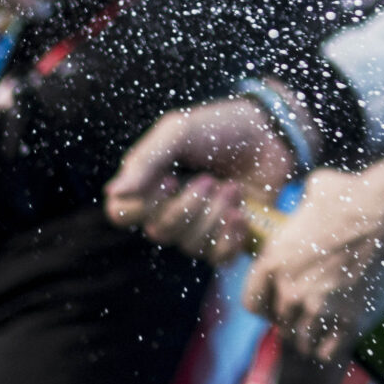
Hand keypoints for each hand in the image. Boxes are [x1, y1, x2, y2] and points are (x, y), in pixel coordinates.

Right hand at [102, 96, 296, 261]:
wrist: (271, 131)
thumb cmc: (221, 126)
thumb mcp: (181, 130)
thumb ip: (148, 159)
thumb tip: (112, 192)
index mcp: (150, 183)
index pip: (122, 214)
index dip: (142, 207)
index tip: (169, 180)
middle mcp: (169, 209)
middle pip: (159, 232)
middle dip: (189, 206)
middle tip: (211, 179)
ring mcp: (199, 225)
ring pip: (191, 245)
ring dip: (215, 216)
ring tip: (233, 189)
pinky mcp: (228, 236)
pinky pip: (219, 257)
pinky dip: (230, 238)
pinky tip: (242, 214)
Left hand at [243, 158, 383, 363]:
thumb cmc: (353, 194)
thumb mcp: (316, 189)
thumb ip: (302, 206)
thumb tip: (308, 202)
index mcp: (274, 261)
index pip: (253, 303)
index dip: (267, 302)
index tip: (280, 300)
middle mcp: (290, 290)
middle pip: (280, 323)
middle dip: (293, 316)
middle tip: (313, 305)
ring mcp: (318, 309)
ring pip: (301, 340)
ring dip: (312, 333)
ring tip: (327, 321)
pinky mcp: (346, 322)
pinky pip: (326, 351)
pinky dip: (331, 345)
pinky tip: (340, 330)